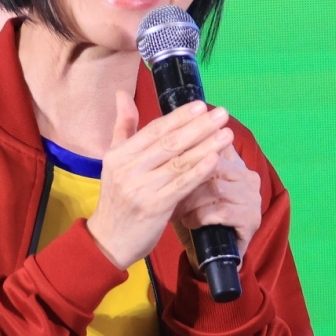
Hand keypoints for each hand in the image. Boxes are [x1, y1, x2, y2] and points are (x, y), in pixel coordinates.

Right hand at [89, 92, 232, 269]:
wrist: (108, 239)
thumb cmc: (117, 199)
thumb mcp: (114, 161)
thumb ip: (123, 128)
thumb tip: (122, 95)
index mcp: (119, 154)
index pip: (154, 130)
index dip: (179, 117)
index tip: (201, 105)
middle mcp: (128, 169)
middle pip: (169, 143)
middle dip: (198, 127)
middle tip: (222, 114)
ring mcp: (141, 188)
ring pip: (178, 162)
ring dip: (206, 146)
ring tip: (227, 134)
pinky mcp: (154, 207)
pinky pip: (181, 185)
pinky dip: (199, 171)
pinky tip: (216, 160)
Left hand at [171, 129, 262, 257]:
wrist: (206, 253)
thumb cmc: (192, 215)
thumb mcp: (183, 183)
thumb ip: (178, 158)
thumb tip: (157, 130)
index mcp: (235, 162)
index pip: (216, 142)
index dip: (191, 144)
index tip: (165, 152)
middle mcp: (248, 177)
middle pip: (216, 163)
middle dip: (187, 175)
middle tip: (164, 184)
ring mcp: (253, 199)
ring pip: (217, 188)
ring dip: (191, 199)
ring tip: (175, 207)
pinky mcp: (251, 220)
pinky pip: (222, 211)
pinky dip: (201, 216)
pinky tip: (188, 221)